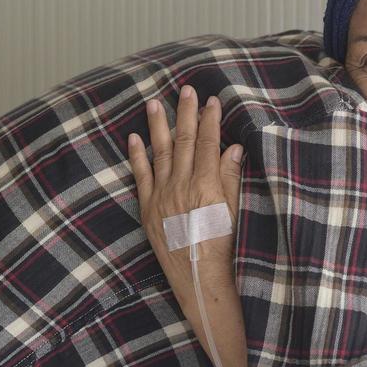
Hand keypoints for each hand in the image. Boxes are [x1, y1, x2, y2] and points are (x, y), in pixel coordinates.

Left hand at [127, 85, 244, 323]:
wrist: (197, 276)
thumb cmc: (221, 247)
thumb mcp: (233, 211)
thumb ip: (230, 178)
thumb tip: (233, 148)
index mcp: (206, 184)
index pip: (209, 143)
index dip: (210, 120)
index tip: (211, 101)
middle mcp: (182, 184)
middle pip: (185, 141)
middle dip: (186, 113)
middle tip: (185, 89)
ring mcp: (162, 194)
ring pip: (159, 152)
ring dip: (158, 125)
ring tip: (154, 103)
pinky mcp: (148, 207)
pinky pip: (141, 175)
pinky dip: (137, 155)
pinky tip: (134, 138)